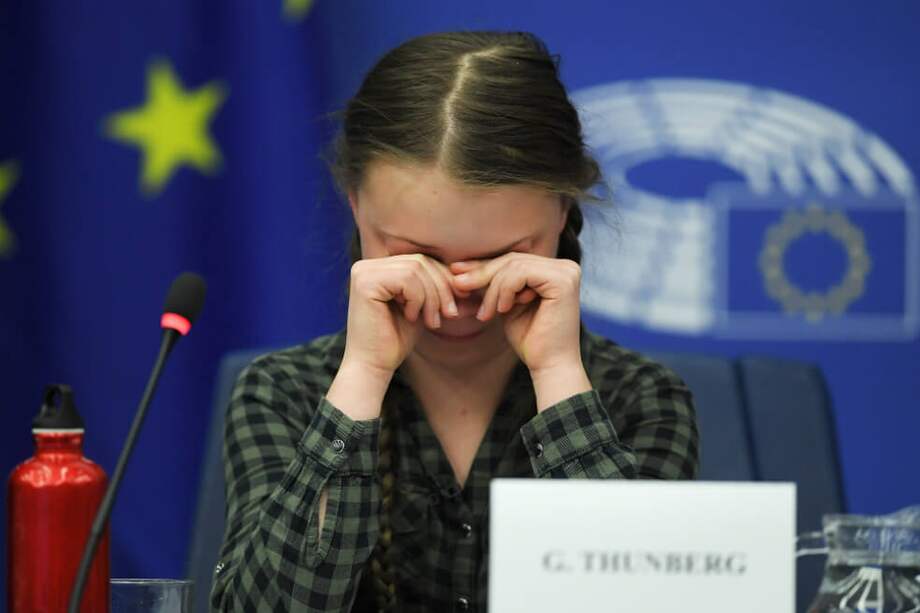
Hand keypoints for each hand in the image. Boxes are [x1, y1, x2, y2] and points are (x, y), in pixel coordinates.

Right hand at [329, 254, 462, 419]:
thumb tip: (475, 277)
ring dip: (432, 297)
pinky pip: (407, 279)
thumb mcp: (424, 308)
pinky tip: (411, 318)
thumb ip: (439, 289)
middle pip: (420, 262)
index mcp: (379, 268)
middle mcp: (367, 265)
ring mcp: (363, 272)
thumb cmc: (396, 340)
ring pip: (416, 269)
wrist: (373, 366)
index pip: (421, 260)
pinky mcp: (364, 283)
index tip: (458, 302)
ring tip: (432, 321)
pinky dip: (418, 300)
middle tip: (450, 314)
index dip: (444, 279)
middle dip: (442, 288)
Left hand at [450, 253, 582, 373]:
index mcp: (554, 270)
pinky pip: (521, 274)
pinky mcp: (563, 281)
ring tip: (486, 314)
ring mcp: (567, 272)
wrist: (549, 366)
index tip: (455, 273)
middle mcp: (565, 267)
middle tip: (458, 285)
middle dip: (482, 273)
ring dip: (492, 290)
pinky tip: (502, 310)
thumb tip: (458, 268)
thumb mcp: (506, 305)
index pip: (513, 260)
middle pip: (513, 260)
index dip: (483, 266)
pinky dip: (505, 290)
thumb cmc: (529, 340)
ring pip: (514, 266)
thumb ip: (493, 284)